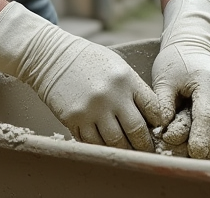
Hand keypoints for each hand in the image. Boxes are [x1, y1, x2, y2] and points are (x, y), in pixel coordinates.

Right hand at [0, 2, 169, 149]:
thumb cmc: (88, 60)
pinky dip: (100, 147)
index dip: (158, 123)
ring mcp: (91, 109)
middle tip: (147, 152)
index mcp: (126, 79)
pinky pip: (92, 142)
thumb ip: (134, 88)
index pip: (153, 109)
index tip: (158, 129)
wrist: (51, 56)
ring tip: (128, 153)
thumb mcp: (117, 65)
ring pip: (115, 143)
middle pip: (136, 131)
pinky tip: (104, 146)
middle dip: (145, 145)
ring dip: (123, 151)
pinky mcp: (74, 119)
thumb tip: (151, 117)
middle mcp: (111, 96)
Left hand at [152, 0, 209, 159]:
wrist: (193, 45)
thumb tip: (163, 130)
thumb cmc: (175, 62)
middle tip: (192, 163)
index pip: (207, 116)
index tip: (192, 155)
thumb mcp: (164, 79)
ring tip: (200, 163)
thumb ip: (163, 103)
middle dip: (209, 149)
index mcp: (208, 82)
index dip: (201, 138)